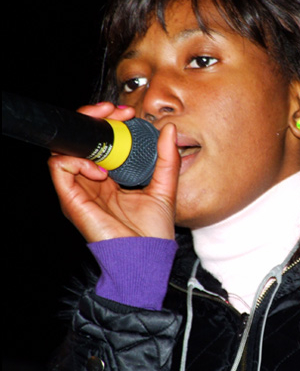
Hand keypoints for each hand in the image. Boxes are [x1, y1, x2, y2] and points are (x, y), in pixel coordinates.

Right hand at [48, 103, 180, 242]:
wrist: (146, 258)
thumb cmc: (153, 232)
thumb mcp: (166, 187)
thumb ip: (167, 159)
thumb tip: (168, 130)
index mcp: (112, 178)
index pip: (101, 141)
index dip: (110, 122)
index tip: (128, 114)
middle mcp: (92, 181)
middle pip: (82, 141)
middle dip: (96, 118)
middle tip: (116, 112)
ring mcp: (80, 190)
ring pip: (66, 149)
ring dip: (87, 135)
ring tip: (109, 136)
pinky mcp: (72, 200)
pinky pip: (60, 168)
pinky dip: (77, 159)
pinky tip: (100, 168)